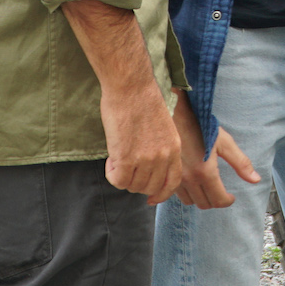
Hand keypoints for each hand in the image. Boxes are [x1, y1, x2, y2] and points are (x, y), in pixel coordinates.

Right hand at [100, 82, 183, 204]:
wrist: (130, 87)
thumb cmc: (141, 100)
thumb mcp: (162, 127)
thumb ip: (159, 148)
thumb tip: (148, 168)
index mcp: (174, 148)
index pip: (172, 182)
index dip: (160, 194)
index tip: (150, 198)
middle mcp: (163, 156)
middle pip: (149, 187)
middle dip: (136, 182)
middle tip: (125, 167)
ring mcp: (146, 159)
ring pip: (133, 186)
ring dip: (122, 176)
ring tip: (117, 157)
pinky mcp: (127, 158)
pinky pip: (118, 181)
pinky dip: (111, 174)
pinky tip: (110, 159)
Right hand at [172, 94, 260, 209]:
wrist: (175, 115)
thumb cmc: (201, 126)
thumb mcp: (224, 142)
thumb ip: (240, 163)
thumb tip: (256, 180)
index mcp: (205, 172)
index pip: (218, 200)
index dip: (227, 201)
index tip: (231, 196)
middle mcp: (189, 179)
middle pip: (204, 203)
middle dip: (215, 200)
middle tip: (221, 192)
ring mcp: (176, 178)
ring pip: (190, 201)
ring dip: (200, 197)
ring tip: (207, 187)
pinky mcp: (166, 174)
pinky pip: (177, 193)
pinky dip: (187, 192)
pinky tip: (193, 182)